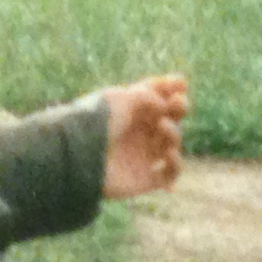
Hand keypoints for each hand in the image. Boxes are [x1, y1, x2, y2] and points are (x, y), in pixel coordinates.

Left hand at [101, 73, 188, 199]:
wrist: (80, 157)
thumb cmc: (96, 123)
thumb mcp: (121, 98)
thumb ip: (148, 96)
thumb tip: (166, 107)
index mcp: (128, 111)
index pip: (155, 96)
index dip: (170, 88)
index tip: (181, 83)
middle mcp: (136, 132)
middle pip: (169, 117)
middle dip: (179, 108)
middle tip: (178, 103)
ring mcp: (142, 155)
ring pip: (173, 142)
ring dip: (174, 132)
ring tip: (162, 127)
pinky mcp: (145, 179)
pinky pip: (171, 172)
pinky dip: (176, 163)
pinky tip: (168, 154)